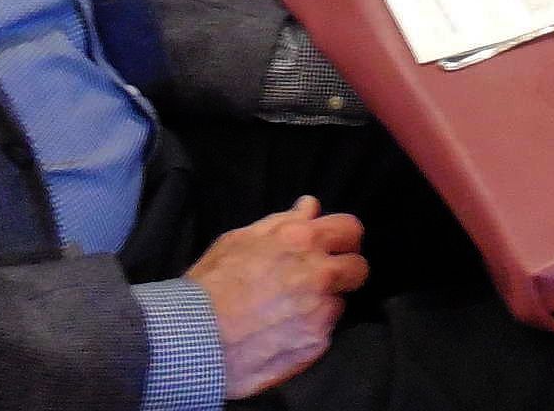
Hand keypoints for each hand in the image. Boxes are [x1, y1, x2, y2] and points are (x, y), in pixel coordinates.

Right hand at [186, 197, 367, 399]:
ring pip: (338, 304)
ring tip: (287, 310)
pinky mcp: (316, 345)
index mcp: (303, 241)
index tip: (334, 245)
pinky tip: (280, 332)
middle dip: (343, 271)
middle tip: (317, 279)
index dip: (344, 237)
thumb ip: (283, 221)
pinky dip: (308, 332)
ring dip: (321, 304)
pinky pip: (323, 334)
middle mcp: (320, 275)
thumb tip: (311, 207)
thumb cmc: (212, 284)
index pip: (352, 230)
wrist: (194, 339)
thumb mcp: (240, 239)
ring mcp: (321, 313)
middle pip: (359, 269)